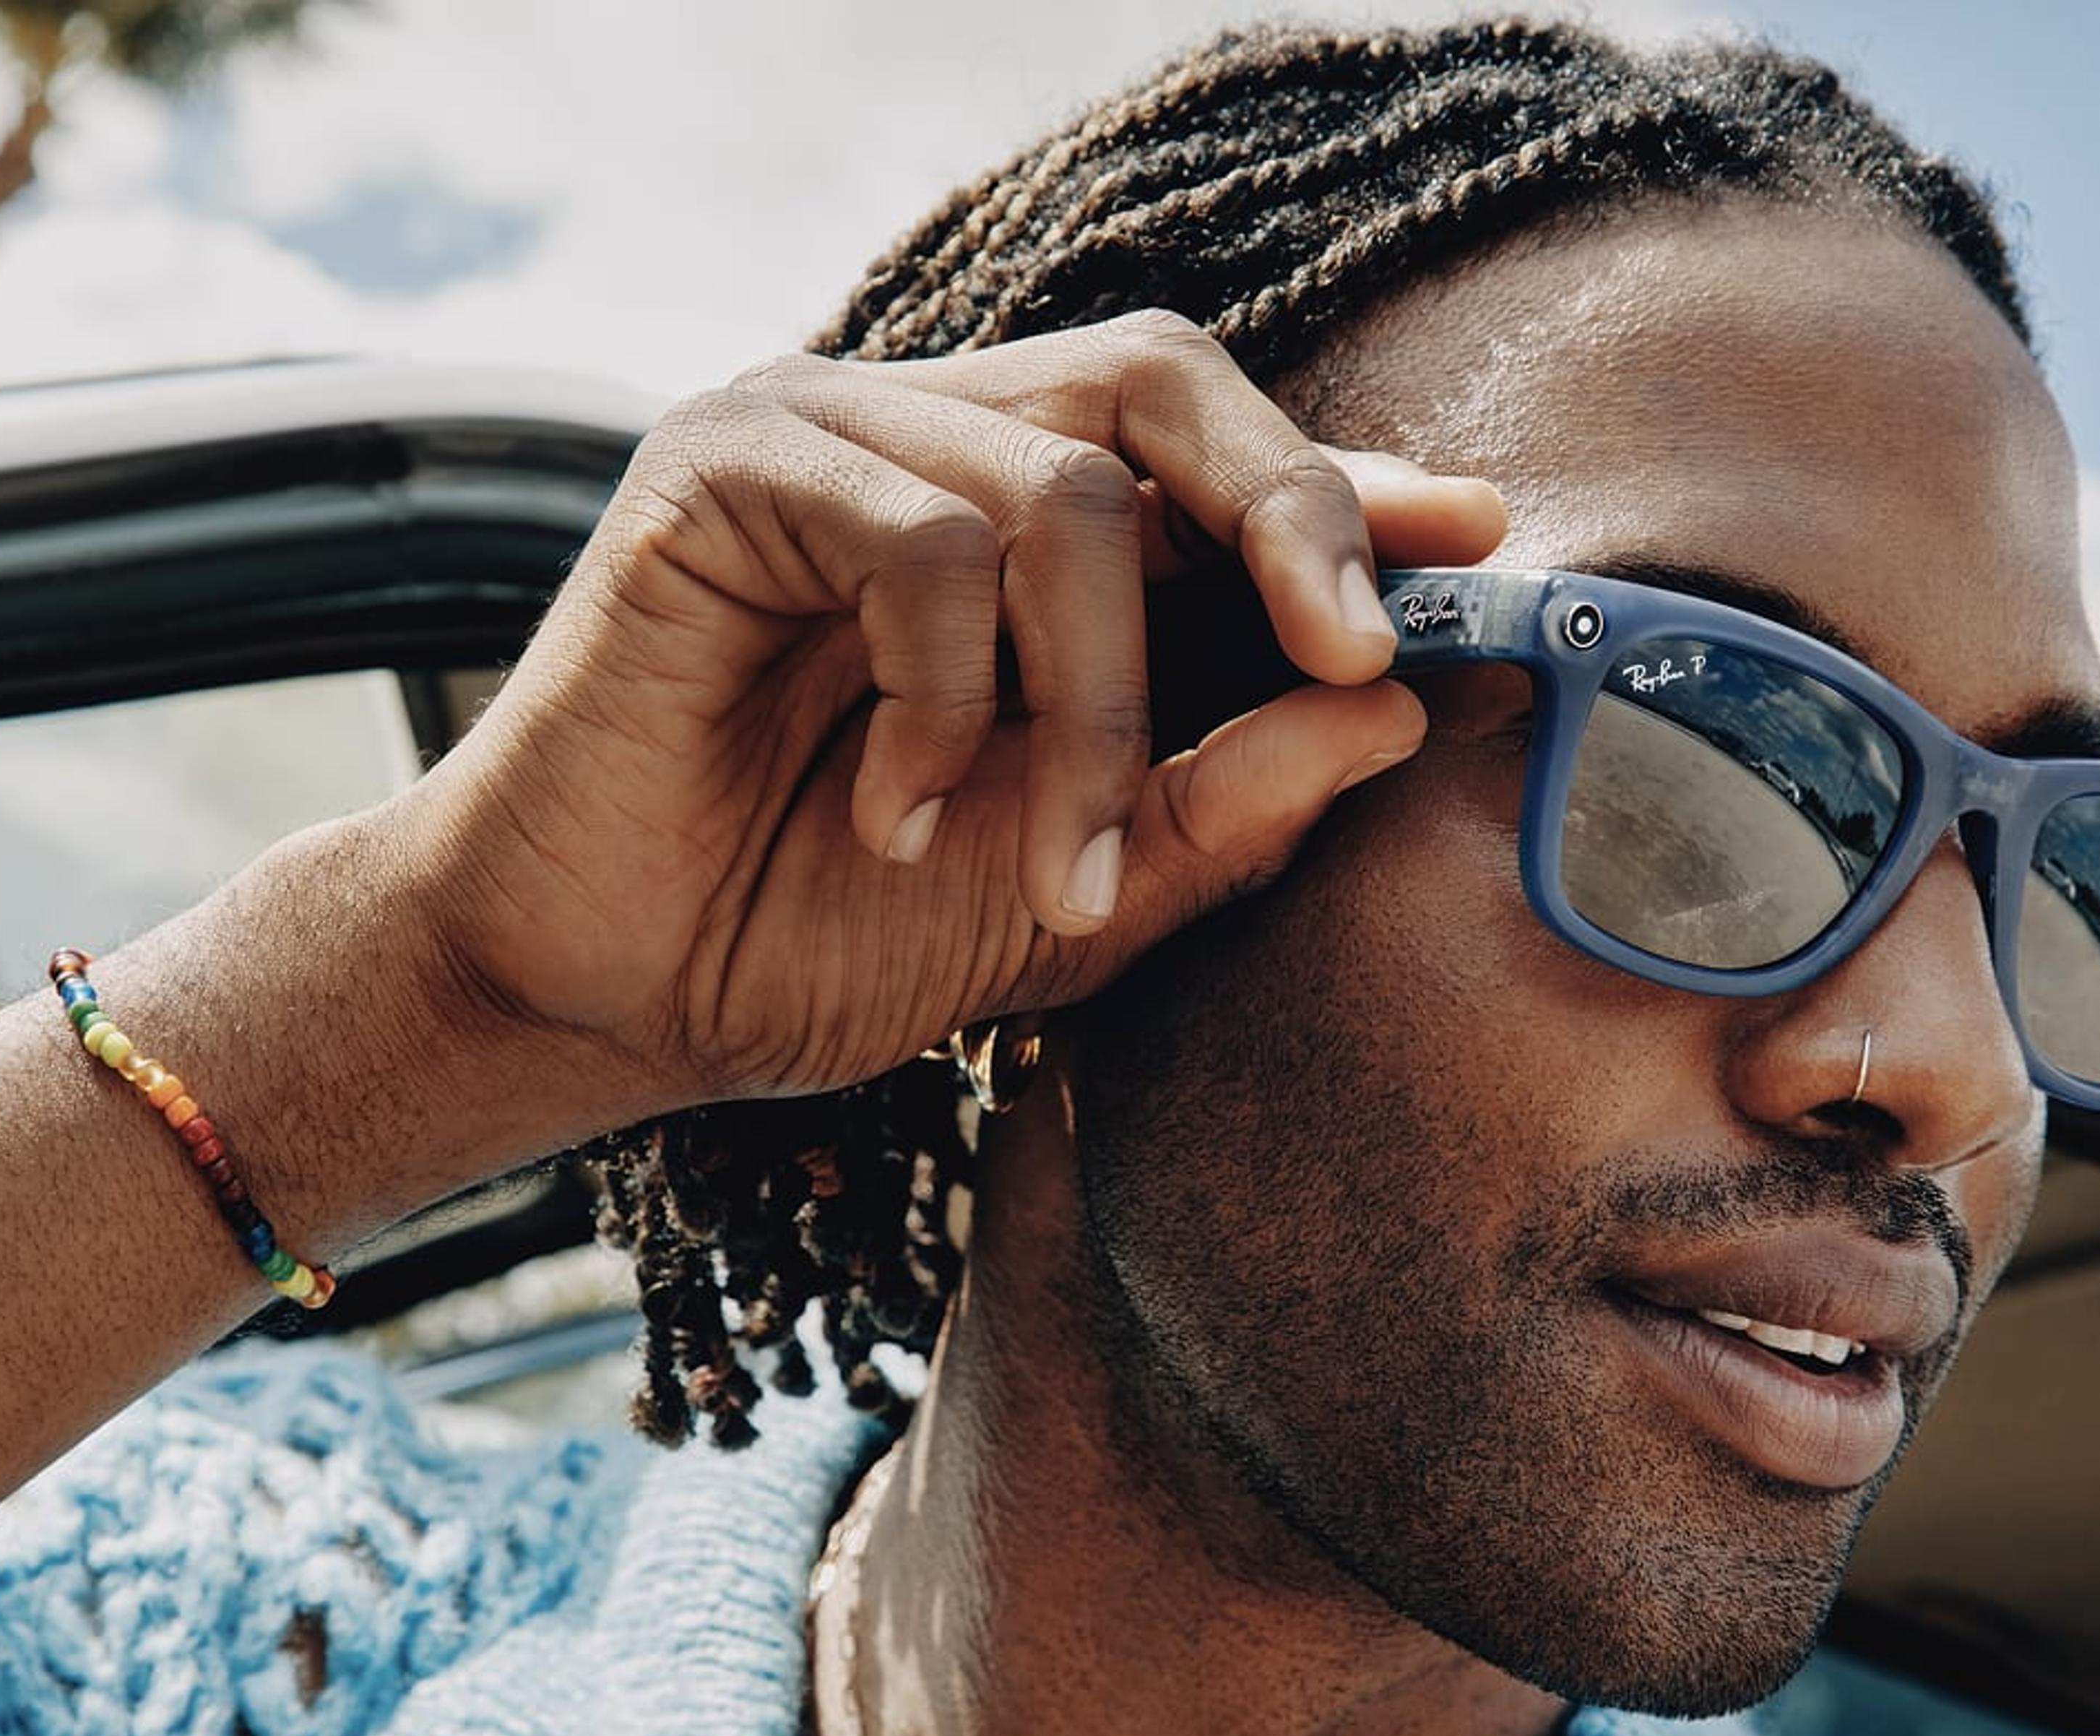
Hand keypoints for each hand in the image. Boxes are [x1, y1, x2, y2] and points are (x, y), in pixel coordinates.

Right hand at [402, 312, 1507, 1113]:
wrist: (611, 992)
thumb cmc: (828, 930)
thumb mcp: (1079, 889)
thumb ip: (1232, 800)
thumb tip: (1400, 709)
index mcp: (1025, 526)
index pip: (1216, 451)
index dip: (1353, 492)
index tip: (1488, 546)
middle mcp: (935, 445)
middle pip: (1164, 380)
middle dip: (1291, 516)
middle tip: (1358, 652)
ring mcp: (828, 437)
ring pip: (1063, 497)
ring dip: (1094, 715)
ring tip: (1047, 871)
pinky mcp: (724, 463)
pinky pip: (923, 540)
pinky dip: (948, 703)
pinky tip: (898, 816)